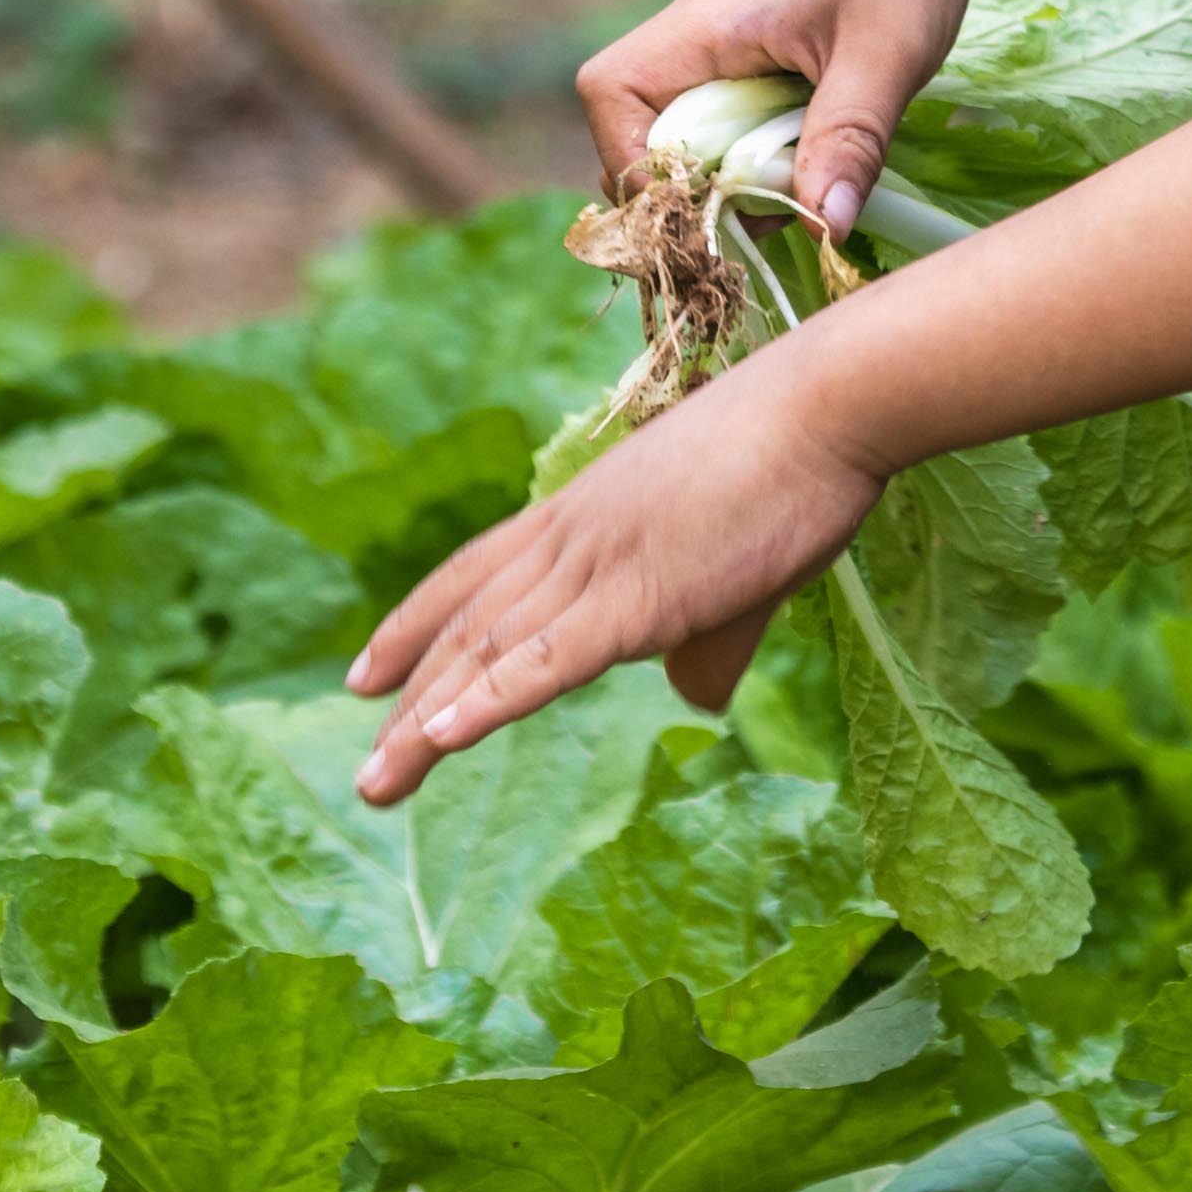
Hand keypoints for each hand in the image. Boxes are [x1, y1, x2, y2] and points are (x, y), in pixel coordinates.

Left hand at [350, 352, 879, 803]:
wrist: (828, 408)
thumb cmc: (794, 470)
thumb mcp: (737, 566)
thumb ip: (707, 637)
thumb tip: (693, 693)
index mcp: (583, 515)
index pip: (474, 575)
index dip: (415, 625)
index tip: (363, 674)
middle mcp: (569, 537)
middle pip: (466, 628)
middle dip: (406, 702)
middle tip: (365, 773)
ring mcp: (597, 566)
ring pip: (489, 654)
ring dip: (424, 722)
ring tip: (375, 784)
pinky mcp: (638, 596)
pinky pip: (547, 660)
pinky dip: (489, 700)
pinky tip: (440, 737)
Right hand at [574, 0, 995, 236]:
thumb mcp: (891, 55)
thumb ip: (851, 142)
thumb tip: (825, 230)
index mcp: (711, 20)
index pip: (611, 93)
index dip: (636, 162)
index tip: (705, 206)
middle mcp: (698, 29)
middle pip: (635, 125)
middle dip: (686, 187)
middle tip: (766, 219)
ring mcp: (721, 41)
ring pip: (682, 130)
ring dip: (725, 177)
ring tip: (800, 193)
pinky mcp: (751, 52)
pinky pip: (722, 118)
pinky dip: (752, 154)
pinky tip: (811, 162)